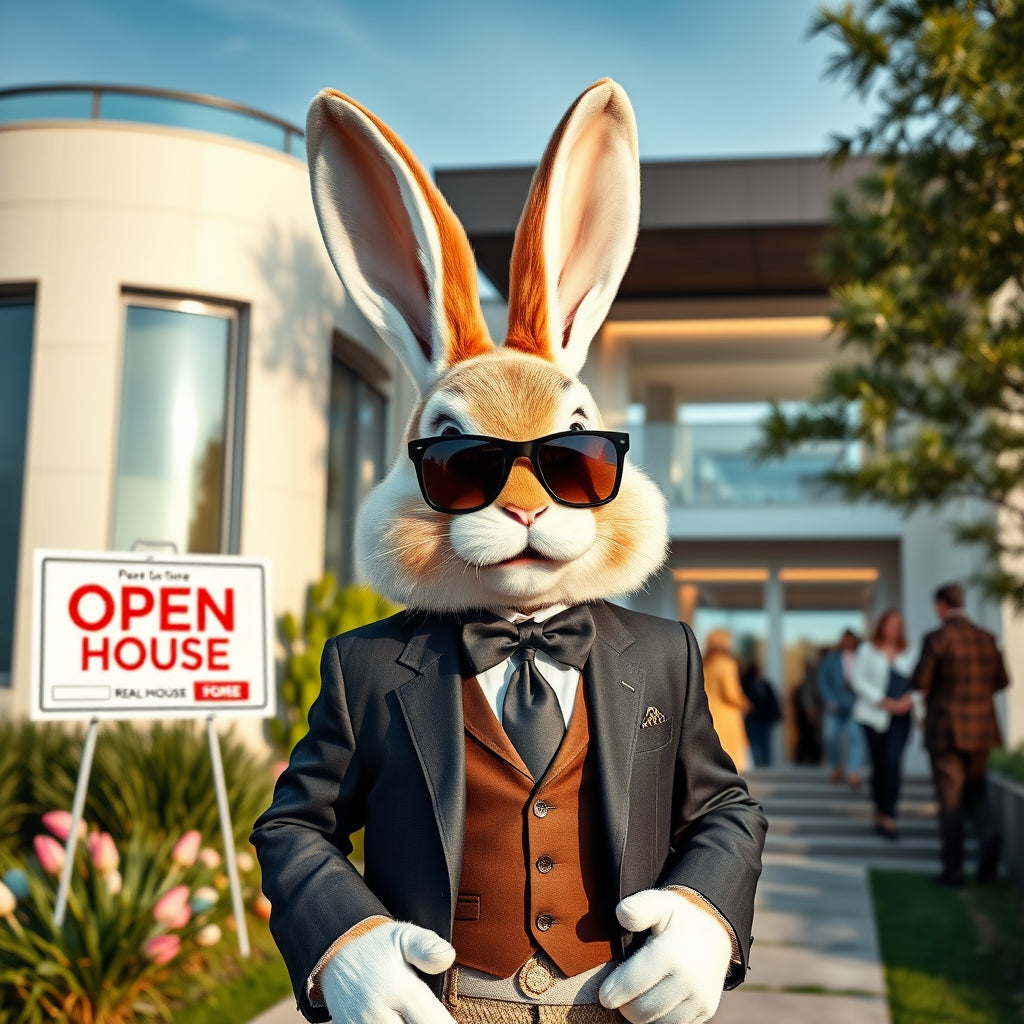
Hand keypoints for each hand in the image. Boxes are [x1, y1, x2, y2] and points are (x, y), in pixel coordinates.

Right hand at [319, 919, 456, 1023]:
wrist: (335, 957)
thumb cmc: (378, 948)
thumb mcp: (405, 936)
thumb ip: (427, 947)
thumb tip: (448, 956)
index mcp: (399, 989)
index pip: (433, 1022)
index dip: (444, 1023)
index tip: (451, 1020)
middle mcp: (378, 1013)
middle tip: (430, 1015)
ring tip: (414, 1016)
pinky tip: (399, 1019)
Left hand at [599, 889, 730, 1023]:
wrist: (715, 932)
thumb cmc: (678, 917)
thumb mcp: (659, 902)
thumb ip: (638, 907)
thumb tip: (621, 914)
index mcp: (671, 954)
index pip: (632, 985)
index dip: (613, 992)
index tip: (604, 994)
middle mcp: (689, 981)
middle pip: (642, 1011)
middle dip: (625, 1005)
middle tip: (619, 995)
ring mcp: (700, 1000)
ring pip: (657, 1023)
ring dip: (642, 1015)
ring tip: (637, 996)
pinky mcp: (706, 1011)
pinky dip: (660, 1018)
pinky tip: (654, 1001)